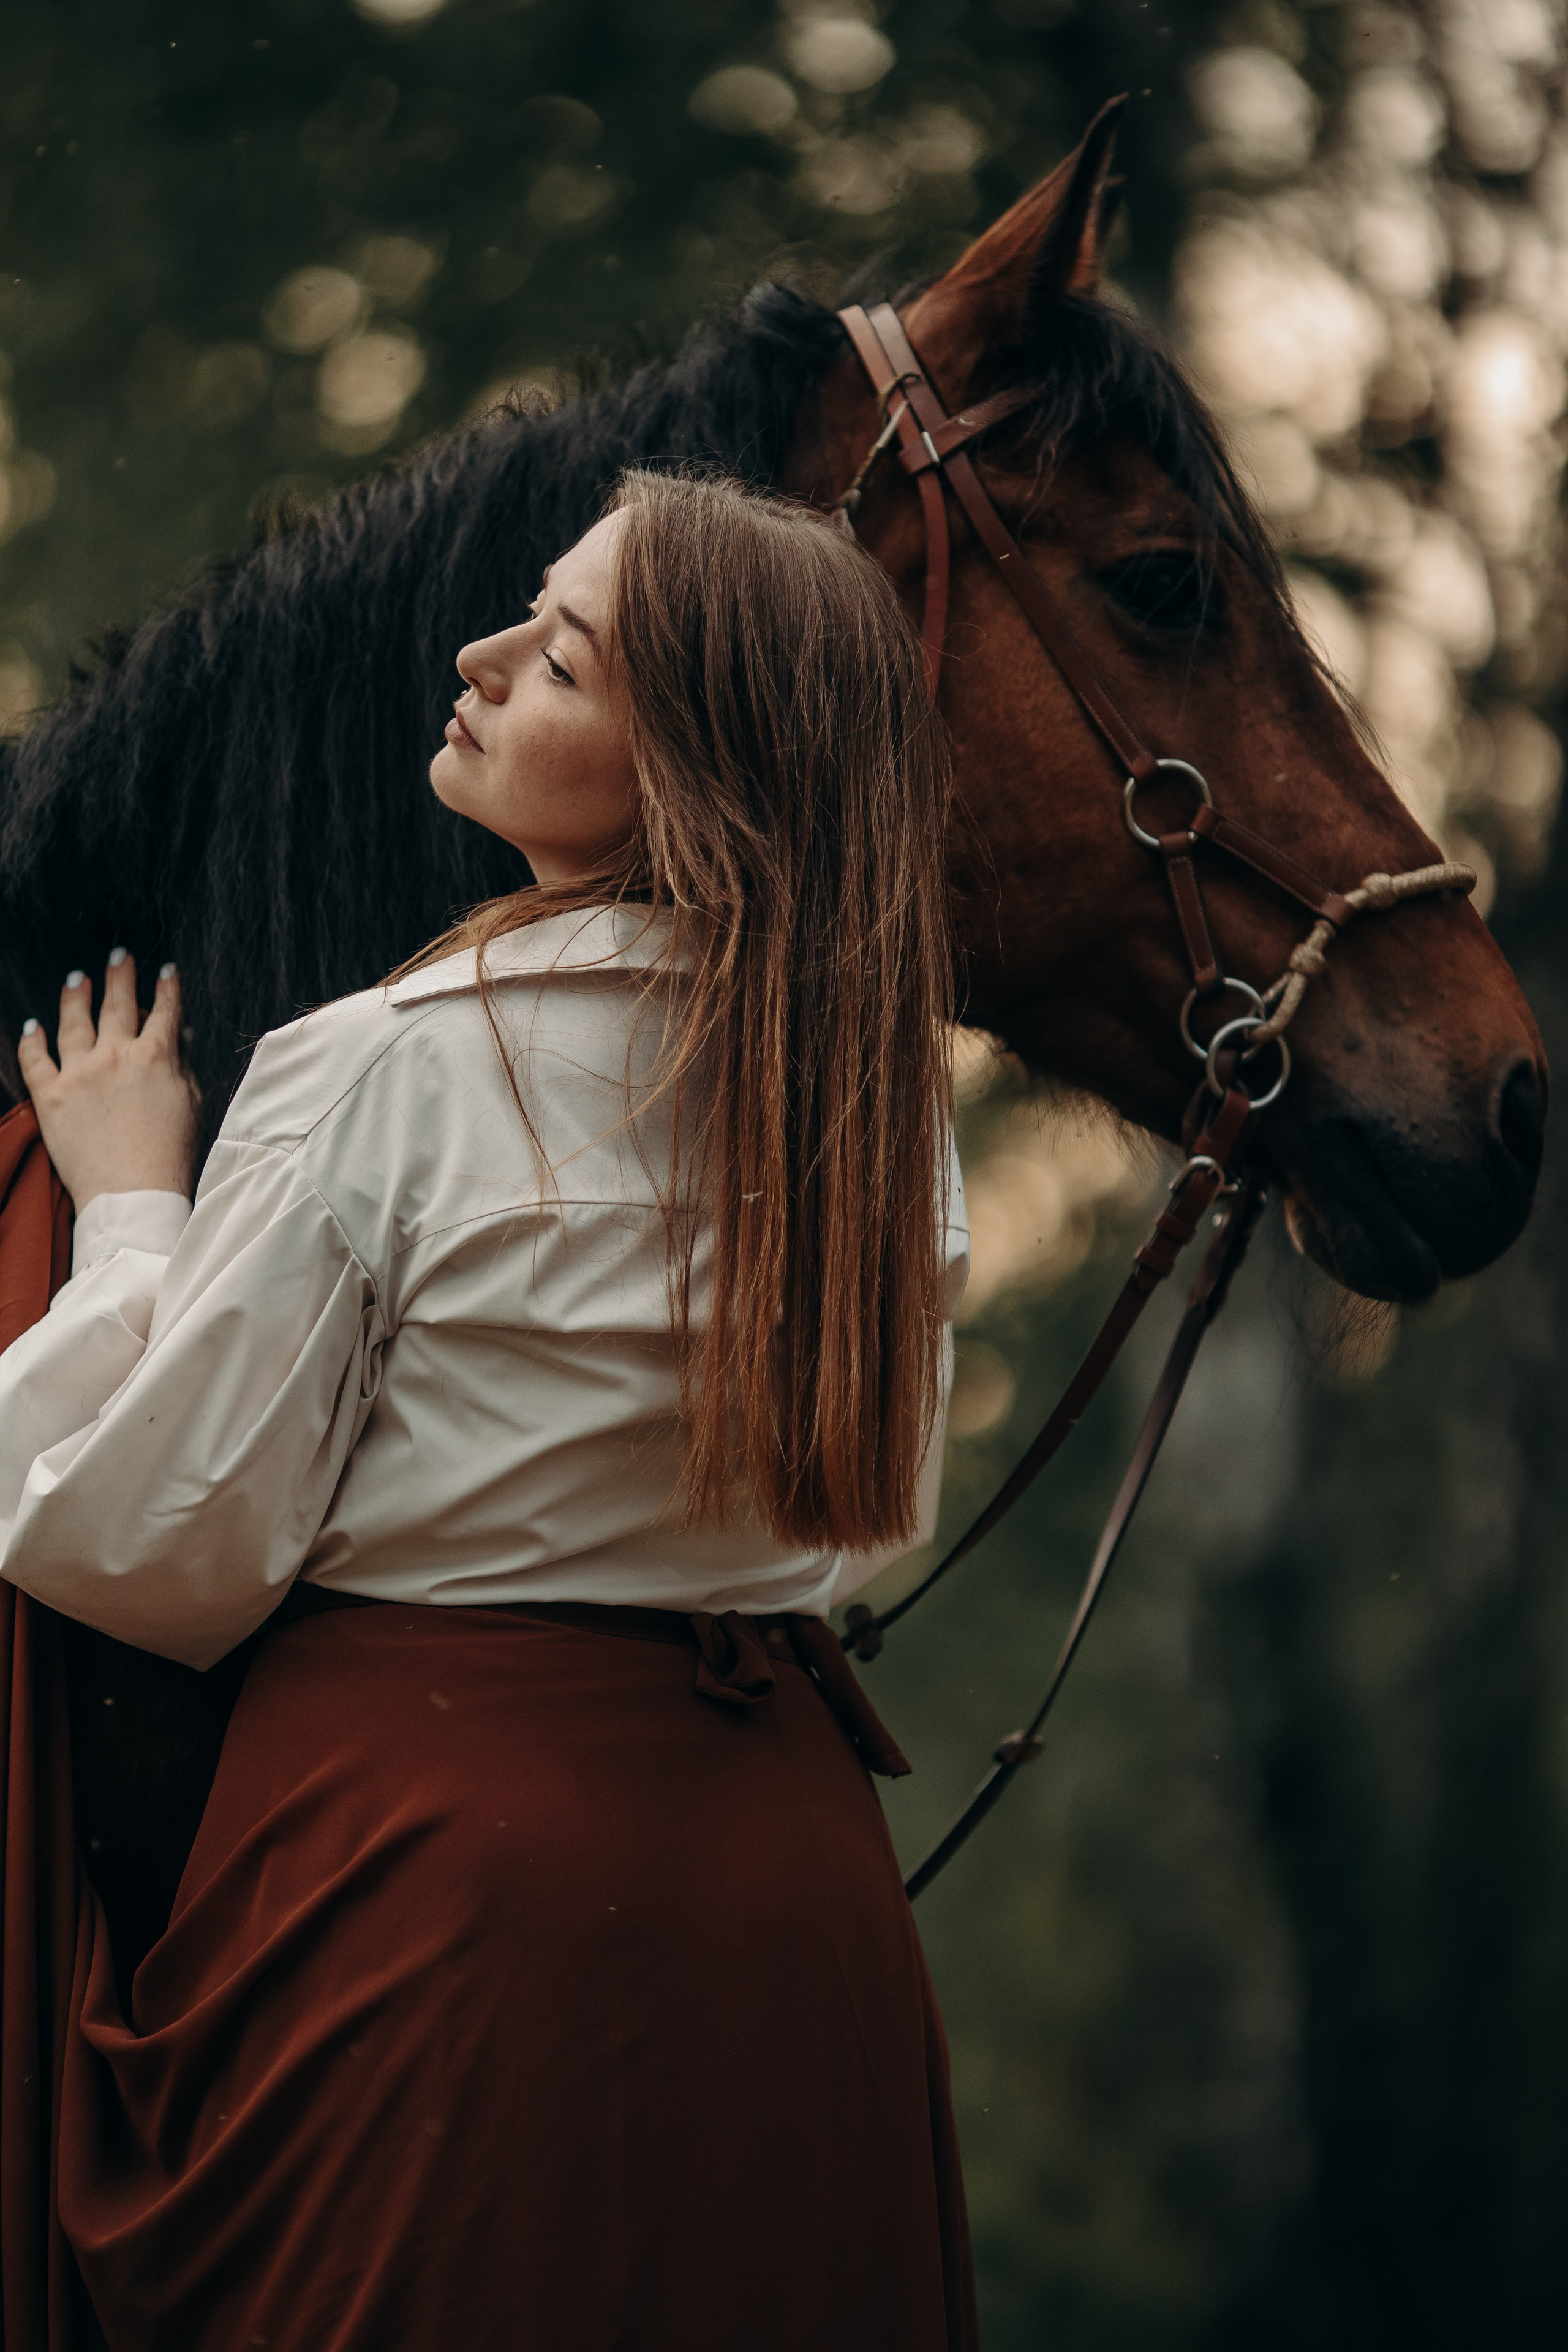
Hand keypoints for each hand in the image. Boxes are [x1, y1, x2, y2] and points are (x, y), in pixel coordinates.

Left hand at [17, 951, 197, 1213]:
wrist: (134, 1193)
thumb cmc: (169, 1155)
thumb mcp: (190, 1104)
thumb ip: (182, 1066)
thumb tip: (178, 1039)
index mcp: (156, 1057)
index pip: (164, 1011)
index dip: (167, 988)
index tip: (166, 971)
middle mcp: (116, 1055)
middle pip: (118, 1004)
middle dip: (121, 976)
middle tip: (120, 957)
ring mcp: (79, 1072)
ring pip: (74, 1020)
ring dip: (77, 995)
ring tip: (78, 979)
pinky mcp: (49, 1095)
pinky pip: (34, 1057)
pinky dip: (33, 1038)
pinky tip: (34, 1025)